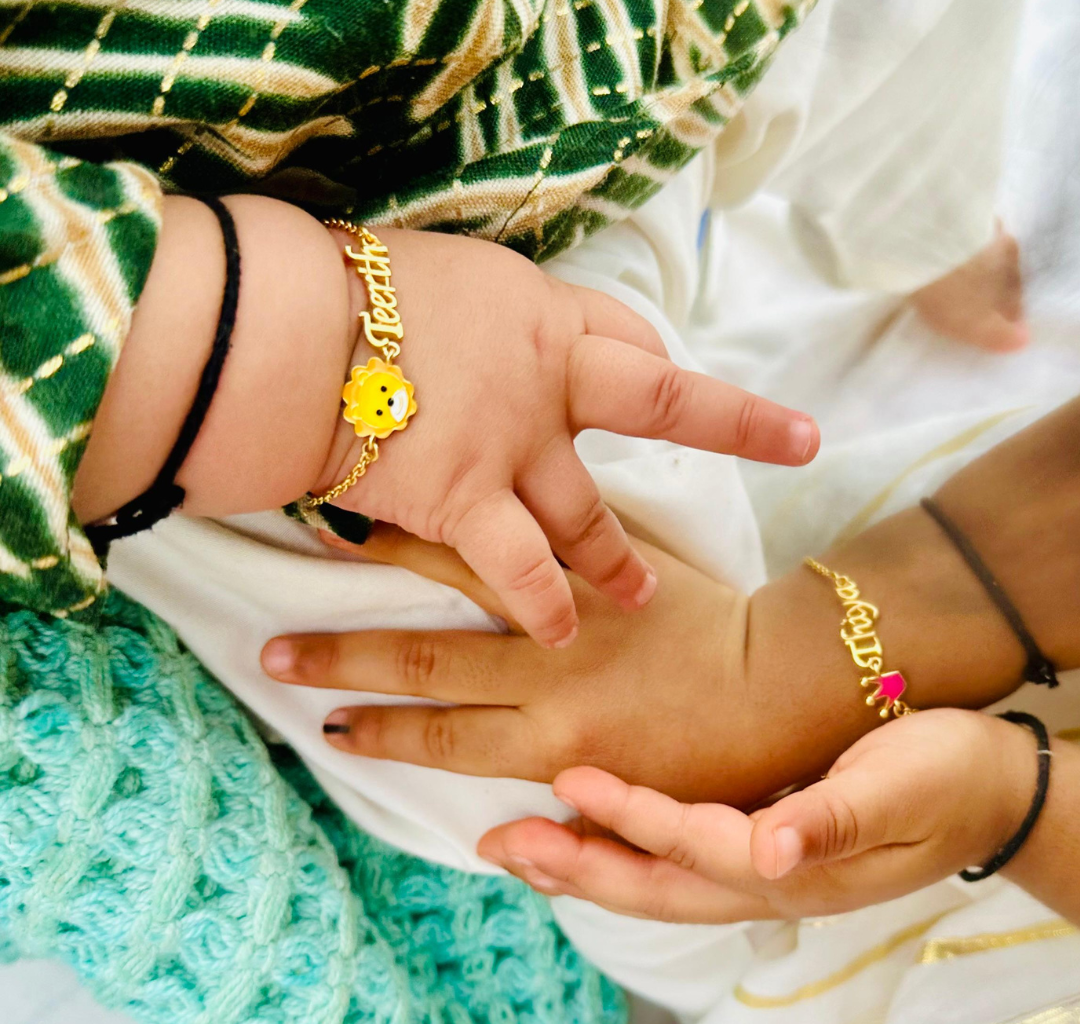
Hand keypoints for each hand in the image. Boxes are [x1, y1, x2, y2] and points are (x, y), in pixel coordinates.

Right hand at [262, 523, 757, 802]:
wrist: (782, 687)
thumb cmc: (714, 765)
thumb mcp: (634, 812)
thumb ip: (558, 819)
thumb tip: (487, 841)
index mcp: (553, 746)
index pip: (439, 740)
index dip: (377, 734)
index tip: (326, 727)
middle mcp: (546, 679)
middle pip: (422, 663)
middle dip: (343, 658)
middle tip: (273, 650)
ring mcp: (569, 612)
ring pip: (457, 583)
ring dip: (386, 565)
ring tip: (324, 543)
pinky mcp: (599, 565)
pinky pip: (521, 536)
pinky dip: (471, 519)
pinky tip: (427, 492)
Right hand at [312, 228, 817, 646]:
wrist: (285, 333)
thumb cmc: (347, 292)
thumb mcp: (438, 277)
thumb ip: (485, 319)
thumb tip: (489, 336)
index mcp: (540, 315)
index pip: (629, 337)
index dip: (654, 361)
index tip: (677, 378)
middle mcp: (546, 379)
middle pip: (661, 399)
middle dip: (736, 421)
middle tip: (796, 439)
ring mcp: (513, 448)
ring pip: (588, 512)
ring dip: (615, 559)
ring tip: (638, 593)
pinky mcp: (466, 505)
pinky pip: (520, 570)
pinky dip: (542, 605)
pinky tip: (559, 633)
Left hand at [474, 709, 1038, 922]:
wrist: (981, 787)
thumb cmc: (943, 778)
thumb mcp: (902, 791)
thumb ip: (837, 821)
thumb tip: (774, 851)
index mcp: (792, 868)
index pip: (691, 843)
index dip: (628, 815)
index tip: (568, 781)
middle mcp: (763, 880)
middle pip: (651, 886)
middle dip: (572, 867)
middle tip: (498, 843)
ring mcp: (757, 872)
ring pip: (653, 881)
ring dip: (582, 866)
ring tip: (517, 847)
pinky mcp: (757, 849)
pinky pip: (672, 862)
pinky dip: (619, 851)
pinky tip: (585, 834)